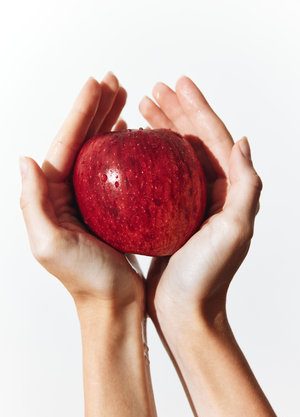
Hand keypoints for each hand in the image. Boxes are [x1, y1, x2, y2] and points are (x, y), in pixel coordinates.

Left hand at [20, 73, 143, 309]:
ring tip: (123, 98)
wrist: (111, 303)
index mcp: (50, 196)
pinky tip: (129, 134)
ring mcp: (87, 198)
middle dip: (95, 108)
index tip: (97, 84)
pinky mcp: (108, 207)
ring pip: (97, 150)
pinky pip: (113, 169)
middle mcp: (65, 193)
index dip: (80, 112)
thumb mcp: (50, 245)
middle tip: (113, 80)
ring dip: (108, 122)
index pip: (65, 144)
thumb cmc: (84, 279)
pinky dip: (120, 148)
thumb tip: (25, 159)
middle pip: (81, 140)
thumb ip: (33, 203)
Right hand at [139, 77, 261, 322]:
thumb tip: (243, 142)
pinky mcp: (171, 214)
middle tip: (153, 90)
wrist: (185, 309)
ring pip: (175, 156)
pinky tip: (134, 148)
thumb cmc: (208, 275)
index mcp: (231, 191)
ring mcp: (191, 202)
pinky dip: (149, 158)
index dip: (198, 108)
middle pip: (194, 141)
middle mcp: (214, 193)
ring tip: (141, 109)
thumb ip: (246, 186)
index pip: (216, 138)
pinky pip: (160, 177)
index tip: (178, 83)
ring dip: (161, 130)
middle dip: (176, 112)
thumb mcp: (235, 230)